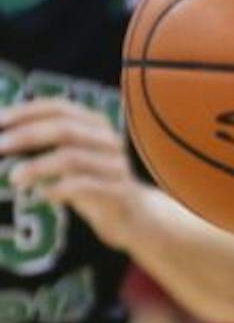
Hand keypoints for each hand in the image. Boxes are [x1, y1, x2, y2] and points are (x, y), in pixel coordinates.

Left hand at [0, 98, 152, 248]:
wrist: (131, 214)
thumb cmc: (88, 181)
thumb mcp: (67, 157)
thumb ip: (43, 142)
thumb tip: (2, 136)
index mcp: (94, 123)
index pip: (59, 108)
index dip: (26, 112)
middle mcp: (108, 139)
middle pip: (65, 129)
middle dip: (27, 136)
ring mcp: (115, 165)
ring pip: (72, 158)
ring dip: (37, 167)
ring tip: (14, 179)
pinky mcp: (118, 192)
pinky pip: (84, 187)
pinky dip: (58, 189)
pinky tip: (42, 196)